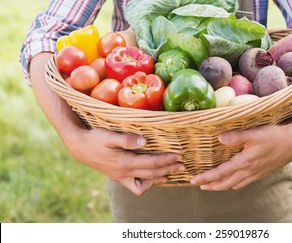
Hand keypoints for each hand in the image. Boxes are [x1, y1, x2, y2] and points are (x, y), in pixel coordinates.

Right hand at [30, 52, 183, 195]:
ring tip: (171, 173)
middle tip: (182, 166)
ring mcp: (121, 177)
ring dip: (160, 178)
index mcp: (125, 163)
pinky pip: (135, 186)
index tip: (179, 155)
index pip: (152, 163)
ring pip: (145, 184)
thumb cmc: (94, 138)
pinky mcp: (118, 177)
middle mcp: (124, 173)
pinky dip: (146, 183)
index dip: (167, 160)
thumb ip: (126, 139)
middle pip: (152, 175)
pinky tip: (152, 177)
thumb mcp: (109, 136)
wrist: (79, 147)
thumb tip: (144, 141)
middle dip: (169, 170)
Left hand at [191, 63, 291, 190]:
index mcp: (245, 162)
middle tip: (199, 185)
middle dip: (211, 185)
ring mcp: (256, 174)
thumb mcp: (254, 133)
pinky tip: (232, 181)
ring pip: (235, 185)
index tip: (194, 180)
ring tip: (212, 185)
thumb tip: (218, 138)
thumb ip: (236, 136)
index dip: (206, 177)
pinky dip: (233, 184)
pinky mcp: (262, 173)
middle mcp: (249, 171)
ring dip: (221, 186)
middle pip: (226, 183)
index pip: (220, 173)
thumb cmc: (274, 135)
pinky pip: (244, 183)